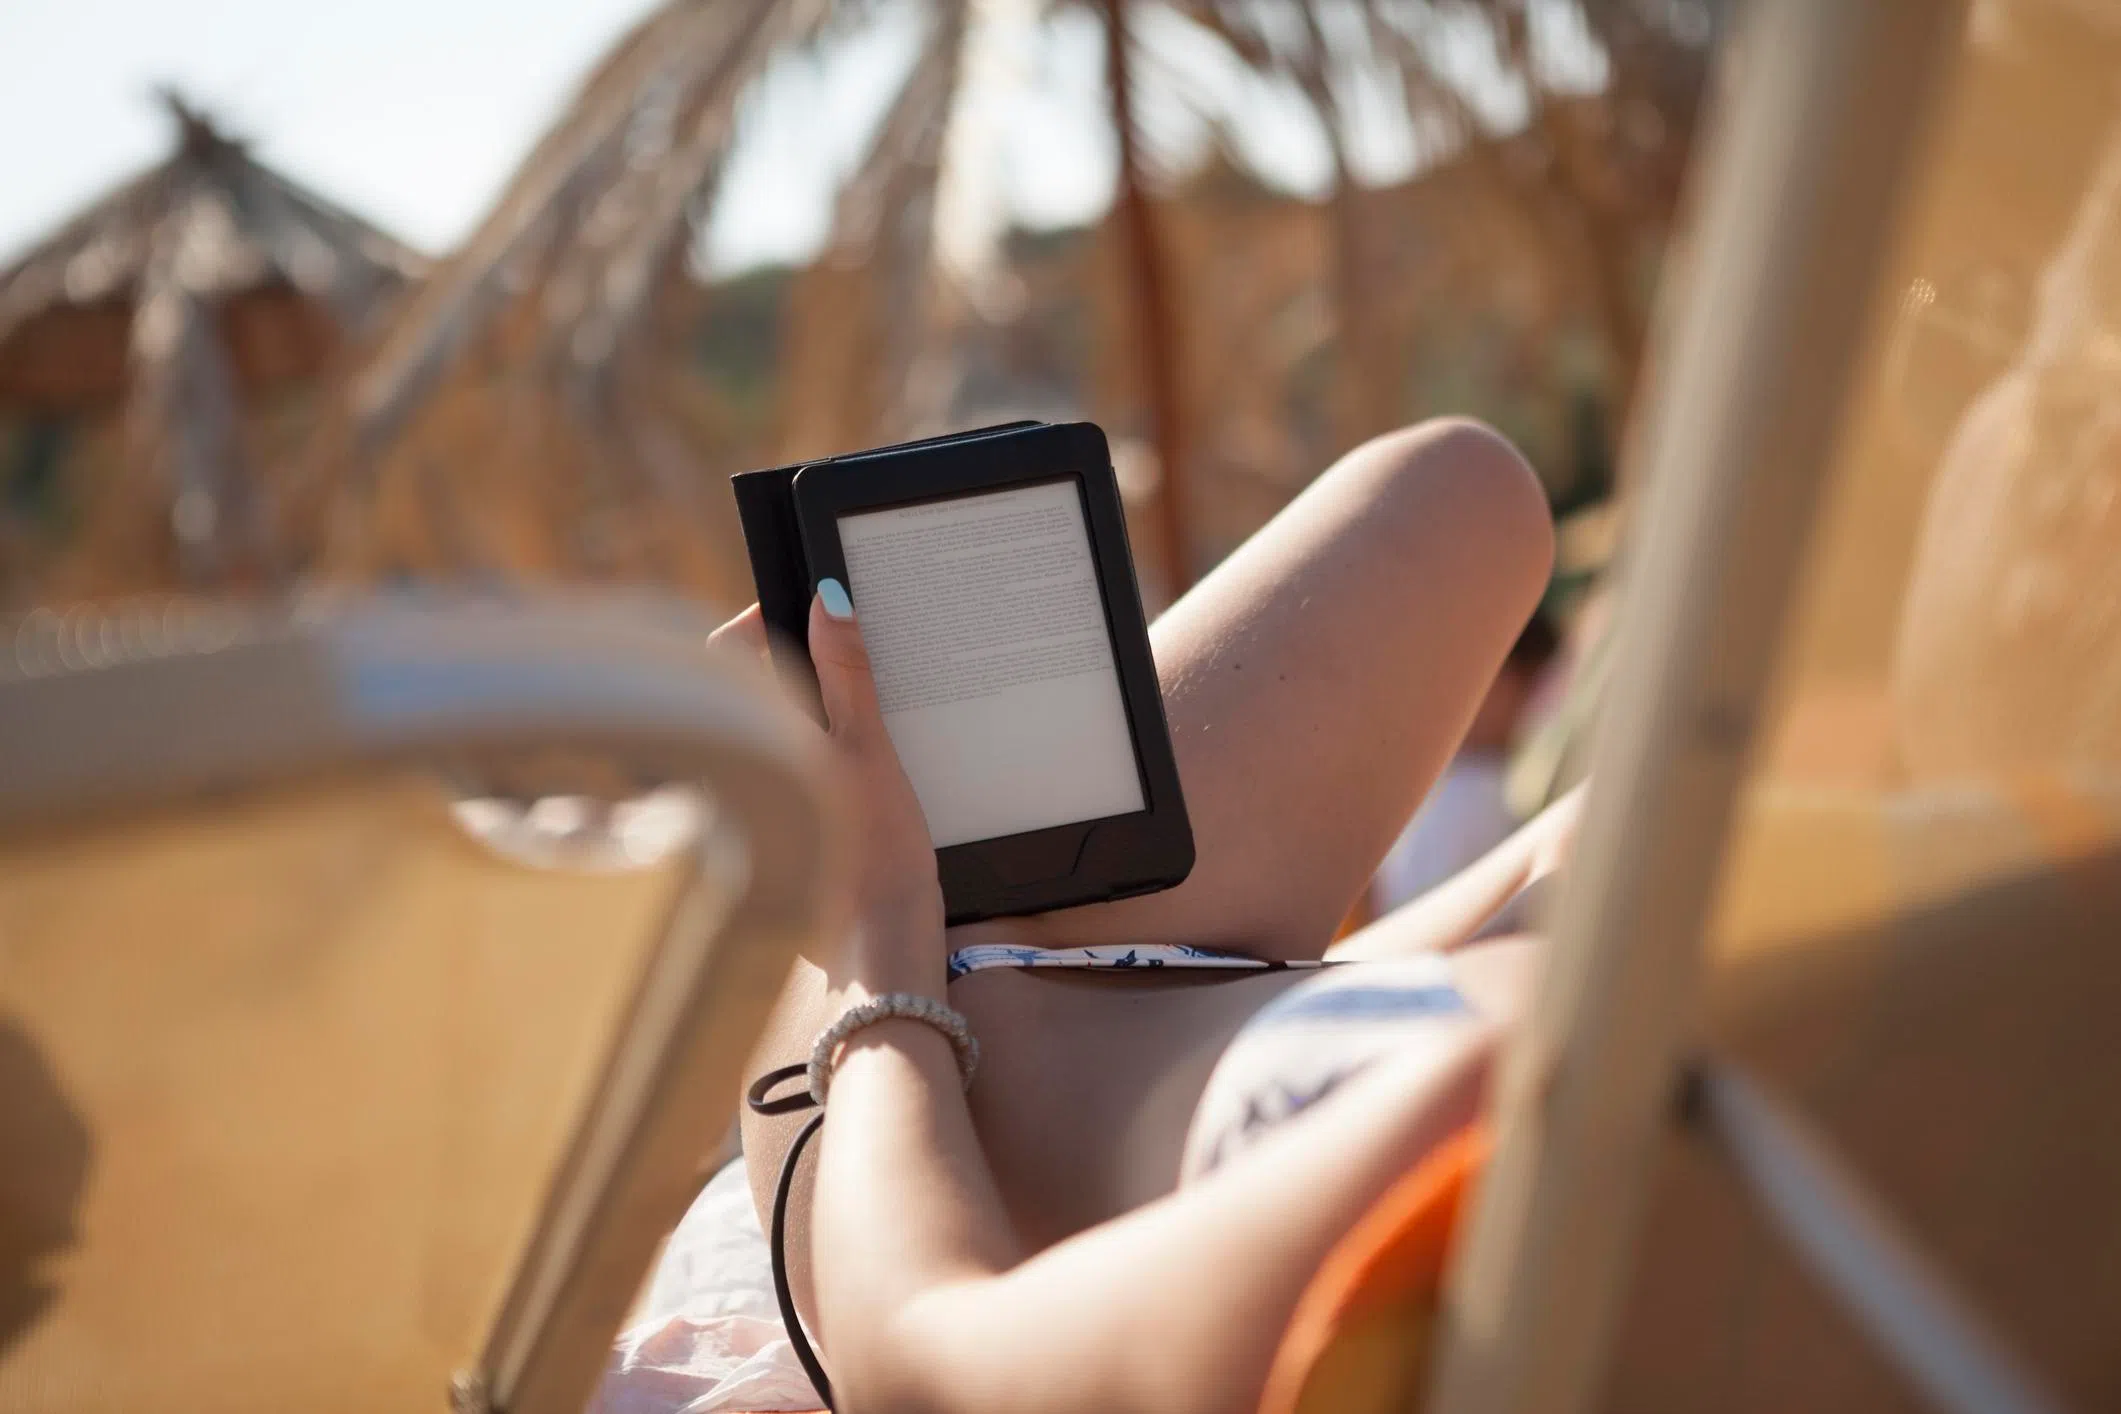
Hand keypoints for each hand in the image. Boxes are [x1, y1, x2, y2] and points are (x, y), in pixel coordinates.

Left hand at [710, 586, 946, 994]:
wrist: (877, 959)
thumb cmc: (875, 862)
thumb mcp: (869, 752)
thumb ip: (847, 674)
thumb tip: (829, 602)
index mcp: (747, 744)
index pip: (724, 653)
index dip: (764, 624)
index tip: (811, 620)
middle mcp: (727, 775)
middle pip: (742, 692)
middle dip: (789, 672)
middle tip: (842, 676)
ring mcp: (740, 811)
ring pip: (760, 735)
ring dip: (799, 719)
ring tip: (851, 735)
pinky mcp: (763, 840)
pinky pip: (773, 776)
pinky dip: (803, 764)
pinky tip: (846, 786)